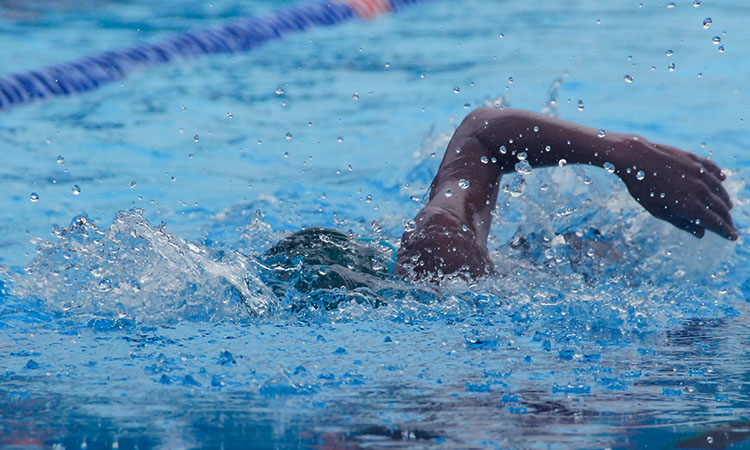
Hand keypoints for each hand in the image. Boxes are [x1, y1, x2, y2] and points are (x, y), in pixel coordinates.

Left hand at [615, 135, 736, 239]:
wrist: (636, 159)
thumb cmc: (643, 188)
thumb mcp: (658, 211)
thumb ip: (681, 222)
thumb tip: (701, 234)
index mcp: (690, 206)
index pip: (716, 222)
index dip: (726, 231)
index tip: (733, 236)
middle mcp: (699, 190)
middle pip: (720, 208)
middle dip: (727, 218)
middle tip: (729, 225)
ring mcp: (699, 173)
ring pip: (719, 189)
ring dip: (725, 200)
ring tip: (727, 207)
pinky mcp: (695, 159)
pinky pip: (713, 169)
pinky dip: (719, 176)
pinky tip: (723, 179)